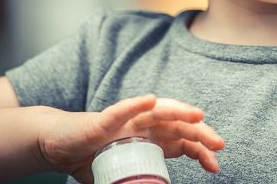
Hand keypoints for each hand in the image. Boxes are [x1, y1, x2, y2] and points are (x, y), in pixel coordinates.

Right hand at [38, 94, 224, 182]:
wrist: (58, 147)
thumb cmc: (90, 160)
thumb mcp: (122, 176)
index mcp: (150, 139)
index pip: (182, 141)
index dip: (201, 150)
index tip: (215, 165)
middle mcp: (142, 126)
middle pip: (177, 124)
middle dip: (200, 132)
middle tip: (219, 144)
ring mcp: (124, 121)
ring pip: (156, 111)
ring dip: (178, 111)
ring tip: (198, 116)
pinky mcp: (102, 120)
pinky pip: (121, 110)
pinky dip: (135, 104)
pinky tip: (150, 100)